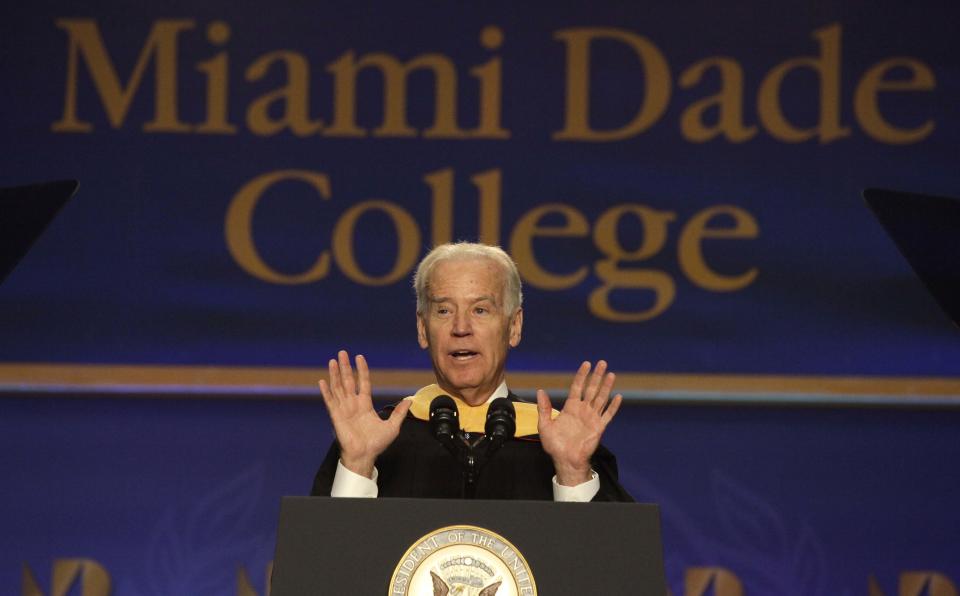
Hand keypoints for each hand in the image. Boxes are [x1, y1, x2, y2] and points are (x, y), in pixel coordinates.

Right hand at [318, 350, 410, 477]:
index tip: (359, 357)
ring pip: (338, 387)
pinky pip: (330, 402)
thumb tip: (409, 400)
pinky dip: (326, 391)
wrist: (365, 456)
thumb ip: (399, 412)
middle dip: (345, 367)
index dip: (361, 370)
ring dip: (335, 374)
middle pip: (348, 381)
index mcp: (365, 405)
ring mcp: (344, 409)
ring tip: (333, 361)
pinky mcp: (336, 416)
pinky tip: (322, 381)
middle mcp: (353, 404)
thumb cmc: (377, 443)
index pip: (363, 383)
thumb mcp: (393, 426)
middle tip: (342, 352)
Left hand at [536, 360, 622, 486]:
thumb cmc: (555, 445)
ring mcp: (592, 418)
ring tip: (611, 374)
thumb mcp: (545, 425)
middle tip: (602, 363)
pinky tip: (618, 396)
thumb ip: (544, 409)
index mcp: (571, 408)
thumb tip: (540, 391)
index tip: (586, 364)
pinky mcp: (599, 427)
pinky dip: (613, 406)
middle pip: (592, 389)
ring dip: (606, 386)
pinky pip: (608, 415)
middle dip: (597, 376)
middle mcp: (583, 410)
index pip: (578, 387)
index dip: (582, 376)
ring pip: (601, 398)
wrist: (566, 460)